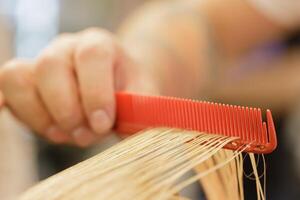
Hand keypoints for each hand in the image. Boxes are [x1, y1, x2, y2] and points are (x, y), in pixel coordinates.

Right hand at [0, 28, 157, 146]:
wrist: (113, 84)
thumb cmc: (127, 91)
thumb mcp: (142, 98)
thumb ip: (140, 112)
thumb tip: (129, 132)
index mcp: (100, 44)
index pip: (92, 56)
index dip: (95, 93)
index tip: (103, 124)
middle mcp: (67, 47)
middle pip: (51, 66)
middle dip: (67, 110)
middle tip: (86, 136)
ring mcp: (42, 60)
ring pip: (20, 78)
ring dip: (42, 116)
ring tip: (66, 135)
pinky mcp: (25, 80)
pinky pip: (8, 90)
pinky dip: (22, 113)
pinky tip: (47, 129)